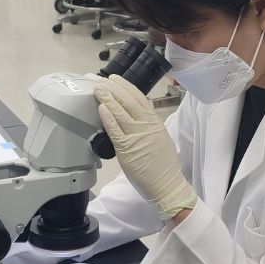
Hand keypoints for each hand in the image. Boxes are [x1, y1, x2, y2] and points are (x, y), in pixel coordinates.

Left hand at [93, 75, 197, 220]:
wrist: (167, 184)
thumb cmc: (163, 164)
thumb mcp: (160, 137)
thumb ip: (150, 124)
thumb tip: (141, 110)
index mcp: (155, 121)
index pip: (139, 97)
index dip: (125, 86)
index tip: (115, 79)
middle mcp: (147, 125)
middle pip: (128, 100)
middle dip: (113, 88)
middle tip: (100, 80)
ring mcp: (137, 136)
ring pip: (121, 112)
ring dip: (108, 98)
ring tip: (97, 89)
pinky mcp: (128, 149)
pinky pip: (116, 130)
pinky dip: (108, 117)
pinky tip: (101, 107)